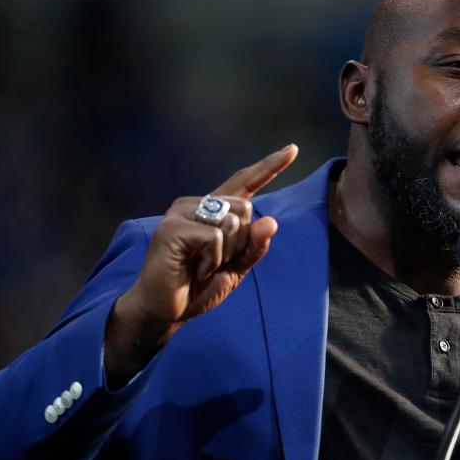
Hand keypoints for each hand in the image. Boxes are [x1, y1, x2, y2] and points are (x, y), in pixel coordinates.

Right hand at [104, 145, 298, 382]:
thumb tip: (270, 221)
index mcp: (213, 210)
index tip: (292, 148)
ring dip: (226, 254)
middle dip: (241, 243)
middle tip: (215, 263)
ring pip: (232, 222)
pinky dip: (213, 260)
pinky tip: (194, 270)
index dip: (270, 166)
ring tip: (202, 266)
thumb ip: (255, 246)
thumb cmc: (199, 287)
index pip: (245, 182)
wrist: (167, 311)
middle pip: (245, 208)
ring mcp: (181, 213)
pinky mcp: (172, 228)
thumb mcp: (237, 268)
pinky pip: (215, 238)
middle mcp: (196, 204)